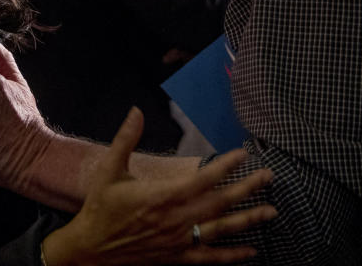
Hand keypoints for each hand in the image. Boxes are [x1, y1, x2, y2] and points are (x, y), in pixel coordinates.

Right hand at [43, 108, 275, 264]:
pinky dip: (232, 256)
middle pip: (218, 204)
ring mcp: (178, 241)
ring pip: (220, 230)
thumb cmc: (100, 208)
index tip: (242, 153)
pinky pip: (209, 258)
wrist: (89, 250)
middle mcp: (174, 220)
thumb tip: (135, 110)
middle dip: (246, 189)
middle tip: (269, 176)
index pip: (200, 180)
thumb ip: (125, 140)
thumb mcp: (109, 170)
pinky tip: (251, 250)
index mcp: (160, 196)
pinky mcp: (177, 258)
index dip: (224, 166)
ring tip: (271, 211)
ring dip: (247, 220)